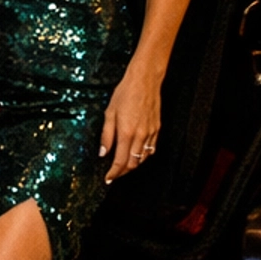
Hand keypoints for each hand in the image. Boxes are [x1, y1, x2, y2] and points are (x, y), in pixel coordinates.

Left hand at [100, 65, 162, 179]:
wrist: (145, 81)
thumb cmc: (125, 93)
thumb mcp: (109, 113)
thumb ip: (106, 135)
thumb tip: (103, 152)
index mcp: (127, 132)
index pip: (120, 161)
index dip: (114, 173)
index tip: (108, 178)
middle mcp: (140, 135)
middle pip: (133, 163)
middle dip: (123, 172)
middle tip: (114, 174)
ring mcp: (151, 133)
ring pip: (143, 158)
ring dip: (133, 165)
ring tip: (123, 166)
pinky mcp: (157, 129)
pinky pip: (151, 149)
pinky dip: (143, 155)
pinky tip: (137, 154)